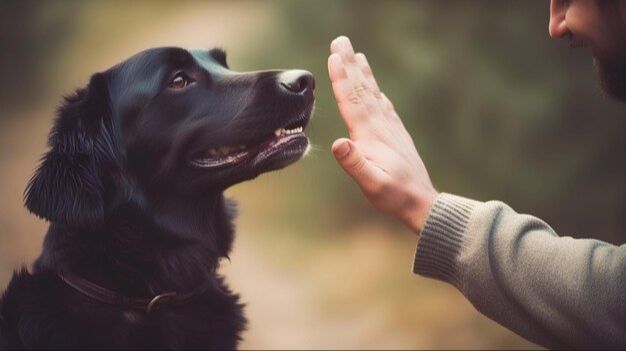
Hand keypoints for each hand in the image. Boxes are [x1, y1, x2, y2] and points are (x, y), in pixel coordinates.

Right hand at [328, 36, 436, 233]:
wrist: (422, 202)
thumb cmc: (394, 196)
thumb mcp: (372, 185)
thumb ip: (355, 164)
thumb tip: (339, 143)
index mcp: (371, 135)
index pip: (352, 101)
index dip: (342, 78)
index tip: (334, 56)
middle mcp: (381, 126)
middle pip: (361, 90)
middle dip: (350, 64)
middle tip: (340, 41)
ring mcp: (390, 128)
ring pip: (373, 93)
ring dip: (362, 73)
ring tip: (355, 53)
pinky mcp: (395, 133)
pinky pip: (382, 105)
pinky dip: (375, 90)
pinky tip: (374, 87)